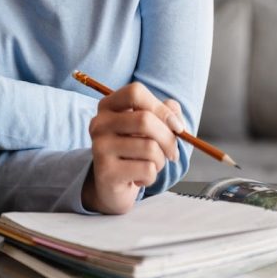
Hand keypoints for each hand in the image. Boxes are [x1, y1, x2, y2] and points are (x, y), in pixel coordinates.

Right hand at [82, 82, 183, 214]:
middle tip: (172, 152)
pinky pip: (146, 169)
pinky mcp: (106, 172)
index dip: (161, 108)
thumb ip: (165, 114)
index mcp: (108, 106)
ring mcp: (100, 147)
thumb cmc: (133, 150)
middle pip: (145, 120)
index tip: (176, 126)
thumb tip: (175, 118)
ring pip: (149, 147)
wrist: (111, 185)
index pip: (135, 92)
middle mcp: (99, 123)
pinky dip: (152, 176)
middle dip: (168, 138)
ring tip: (151, 165)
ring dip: (161, 160)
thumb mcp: (148, 127)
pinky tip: (140, 177)